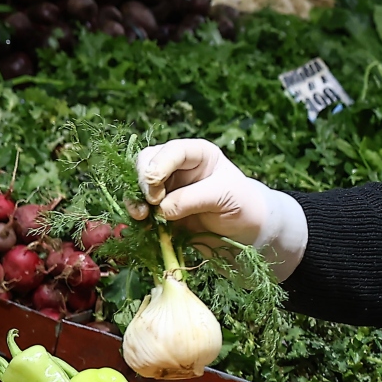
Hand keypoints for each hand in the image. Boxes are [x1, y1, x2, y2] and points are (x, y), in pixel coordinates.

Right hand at [134, 139, 308, 278]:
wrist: (246, 231)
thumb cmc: (243, 205)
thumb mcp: (224, 197)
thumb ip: (192, 199)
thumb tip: (161, 209)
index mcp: (198, 154)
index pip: (172, 151)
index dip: (159, 165)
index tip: (155, 185)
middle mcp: (178, 165)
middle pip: (147, 161)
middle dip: (143, 181)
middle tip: (151, 202)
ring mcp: (167, 186)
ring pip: (138, 183)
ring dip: (135, 198)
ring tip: (141, 216)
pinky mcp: (161, 207)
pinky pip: (141, 206)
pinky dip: (137, 214)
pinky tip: (142, 224)